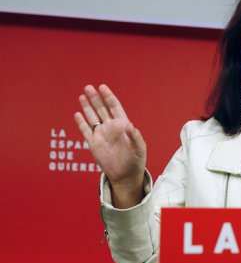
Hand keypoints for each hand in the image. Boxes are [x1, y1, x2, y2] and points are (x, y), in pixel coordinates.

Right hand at [74, 84, 145, 205]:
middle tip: (88, 87)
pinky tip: (77, 114)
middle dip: (95, 98)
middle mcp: (111, 127)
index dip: (108, 97)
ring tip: (82, 95)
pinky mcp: (94, 144)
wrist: (126, 175)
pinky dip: (81, 123)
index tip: (102, 87)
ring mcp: (102, 134)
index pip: (114, 107)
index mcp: (123, 125)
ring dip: (87, 107)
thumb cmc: (136, 161)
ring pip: (93, 117)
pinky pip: (86, 131)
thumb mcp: (140, 149)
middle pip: (102, 109)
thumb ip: (136, 137)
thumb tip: (130, 125)